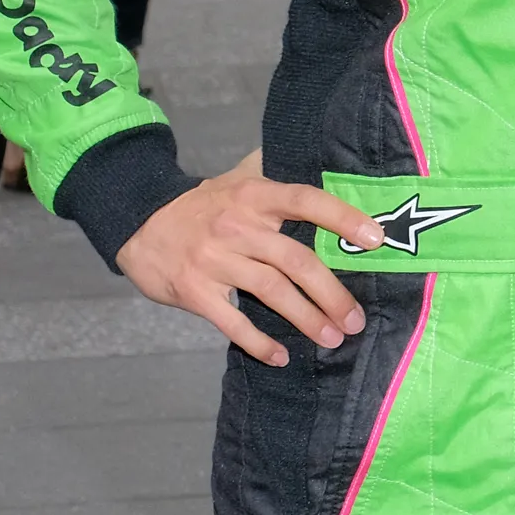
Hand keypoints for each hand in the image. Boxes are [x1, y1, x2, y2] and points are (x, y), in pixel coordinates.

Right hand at [113, 148, 383, 365]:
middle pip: (295, 260)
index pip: (306, 200)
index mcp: (255, 196)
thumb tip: (325, 157)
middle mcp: (237, 226)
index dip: (342, 218)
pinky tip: (280, 356)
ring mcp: (214, 259)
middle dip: (331, 293)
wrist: (139, 222)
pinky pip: (232, 320)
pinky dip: (258, 342)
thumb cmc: (203, 204)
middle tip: (355, 319)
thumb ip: (278, 174)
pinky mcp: (194, 290)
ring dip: (306, 318)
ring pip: (271, 291)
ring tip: (331, 337)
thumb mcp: (238, 179)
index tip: (375, 238)